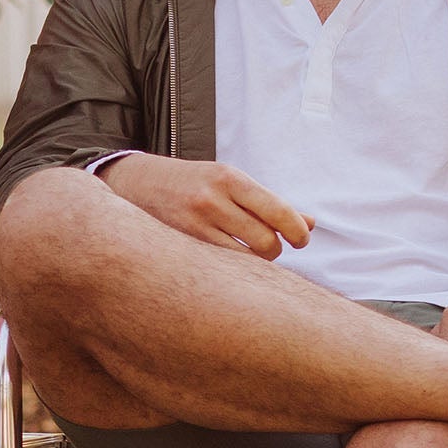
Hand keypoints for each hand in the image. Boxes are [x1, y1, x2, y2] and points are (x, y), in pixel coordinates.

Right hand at [92, 155, 311, 258]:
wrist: (136, 183)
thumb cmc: (194, 184)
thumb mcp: (230, 182)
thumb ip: (269, 203)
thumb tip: (312, 224)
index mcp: (229, 178)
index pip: (278, 211)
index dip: (297, 231)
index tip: (301, 240)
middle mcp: (212, 200)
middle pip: (266, 241)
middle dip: (274, 249)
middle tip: (269, 247)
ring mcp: (194, 225)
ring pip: (245, 259)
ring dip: (255, 263)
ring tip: (248, 254)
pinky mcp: (181, 245)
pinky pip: (221, 267)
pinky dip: (233, 269)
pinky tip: (228, 263)